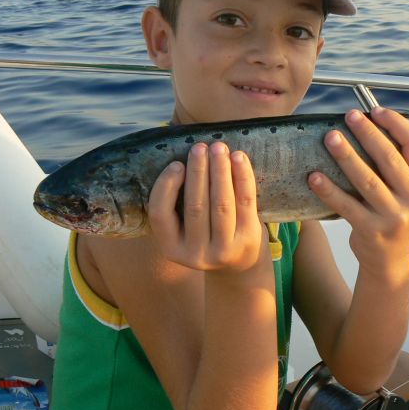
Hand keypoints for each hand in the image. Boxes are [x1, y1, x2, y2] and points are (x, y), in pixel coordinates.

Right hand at [148, 142, 267, 273]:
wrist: (237, 263)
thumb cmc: (203, 233)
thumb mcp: (181, 229)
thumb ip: (175, 203)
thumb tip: (182, 159)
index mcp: (171, 248)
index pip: (161, 214)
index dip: (166, 186)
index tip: (176, 164)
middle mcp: (196, 253)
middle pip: (195, 206)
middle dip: (198, 172)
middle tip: (199, 147)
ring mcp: (224, 249)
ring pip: (221, 204)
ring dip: (220, 171)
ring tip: (219, 147)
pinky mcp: (248, 238)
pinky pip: (245, 202)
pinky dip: (242, 176)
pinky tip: (239, 157)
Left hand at [308, 107, 408, 281]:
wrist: (391, 262)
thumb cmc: (395, 215)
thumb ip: (399, 165)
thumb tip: (369, 124)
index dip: (396, 124)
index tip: (375, 110)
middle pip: (389, 159)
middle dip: (368, 133)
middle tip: (348, 116)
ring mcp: (394, 217)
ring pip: (367, 180)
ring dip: (346, 156)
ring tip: (330, 137)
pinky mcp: (371, 231)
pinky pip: (346, 206)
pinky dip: (329, 190)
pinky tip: (314, 177)